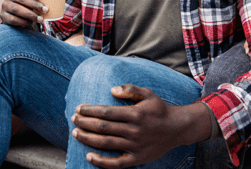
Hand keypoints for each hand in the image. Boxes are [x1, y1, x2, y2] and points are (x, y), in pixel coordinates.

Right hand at [0, 0, 47, 28]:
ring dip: (30, 14)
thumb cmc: (29, 5)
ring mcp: (5, 5)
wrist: (17, 17)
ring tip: (40, 18)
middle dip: (34, 4)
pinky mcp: (3, 15)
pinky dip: (23, 21)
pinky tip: (30, 23)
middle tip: (45, 9)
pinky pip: (13, 19)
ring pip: (17, 9)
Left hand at [70, 84, 212, 167]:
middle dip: (85, 123)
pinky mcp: (137, 158)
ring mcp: (135, 146)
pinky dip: (101, 161)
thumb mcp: (148, 94)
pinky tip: (89, 156)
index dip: (90, 110)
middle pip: (103, 127)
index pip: (107, 112)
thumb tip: (112, 90)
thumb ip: (130, 89)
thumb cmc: (159, 109)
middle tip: (73, 119)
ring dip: (88, 139)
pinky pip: (116, 163)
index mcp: (135, 114)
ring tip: (75, 133)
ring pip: (106, 143)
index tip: (79, 108)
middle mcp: (134, 130)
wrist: (177, 129)